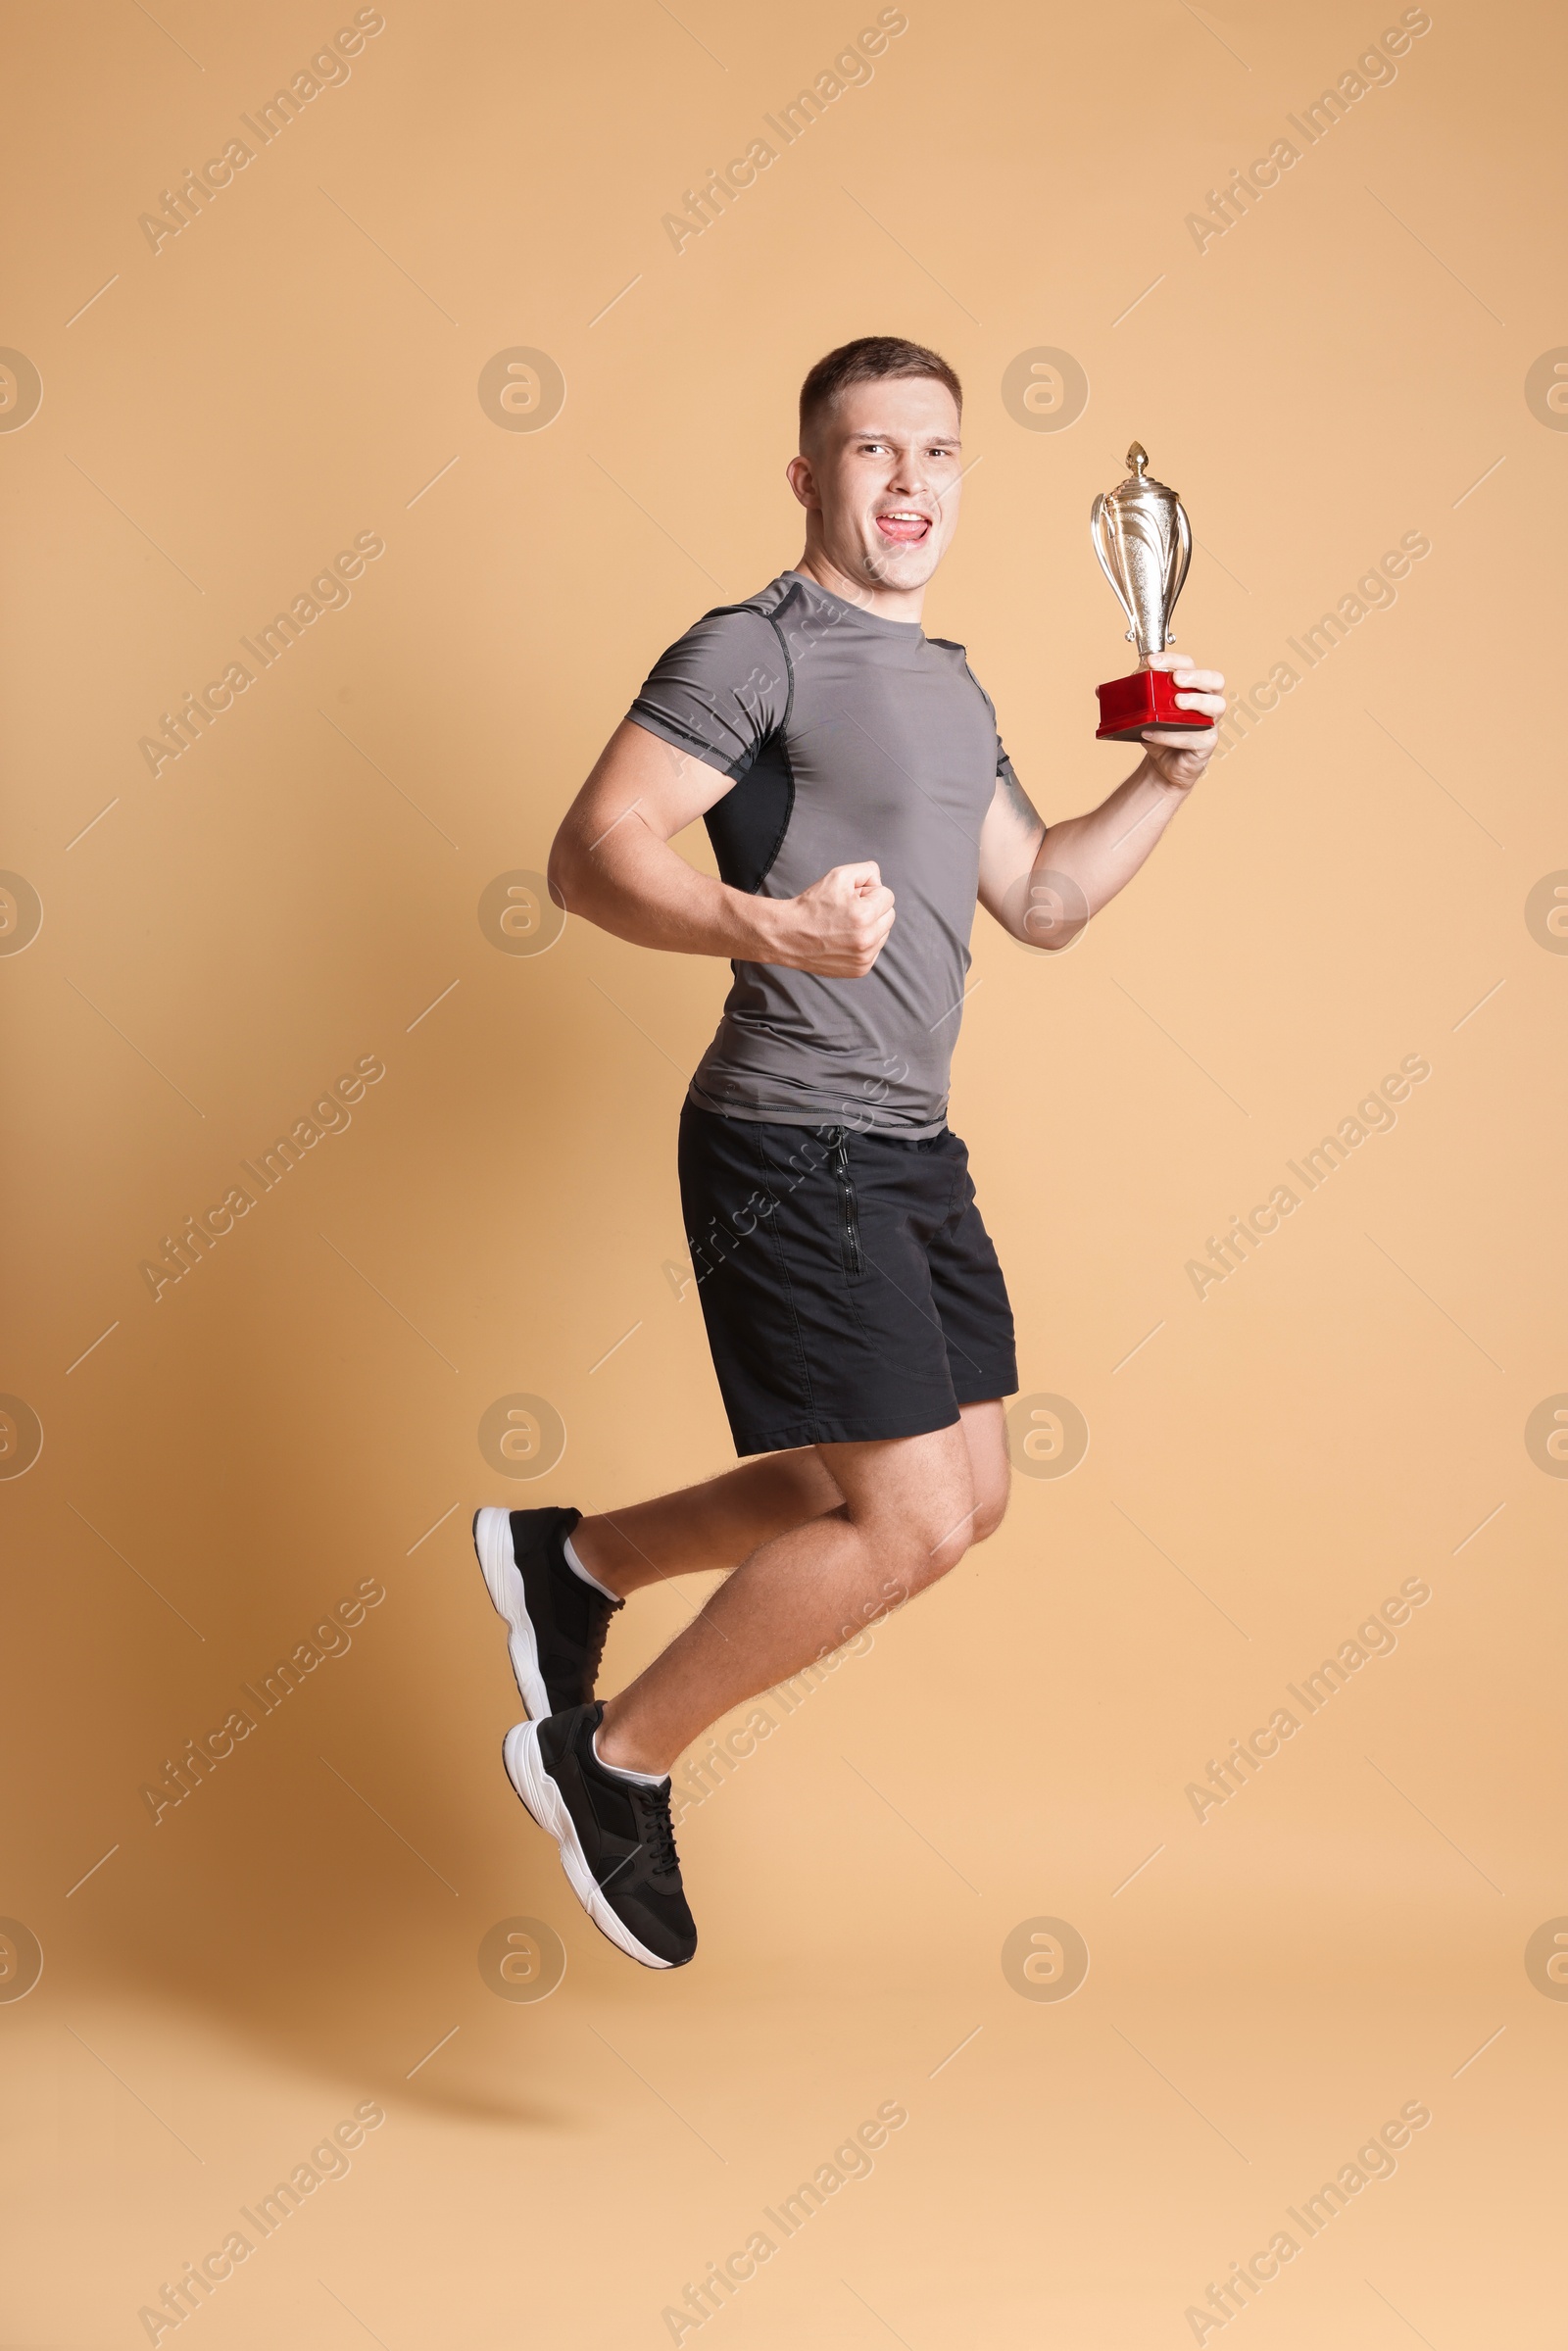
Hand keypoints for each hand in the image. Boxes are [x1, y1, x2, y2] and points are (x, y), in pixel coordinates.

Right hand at [769, 861, 895, 975]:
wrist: (788, 935)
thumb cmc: (812, 905)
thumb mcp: (838, 875)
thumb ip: (867, 870)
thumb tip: (880, 881)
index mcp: (864, 916)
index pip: (888, 896)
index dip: (869, 892)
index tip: (852, 897)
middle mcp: (867, 940)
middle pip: (889, 915)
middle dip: (873, 909)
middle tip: (848, 910)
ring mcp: (864, 958)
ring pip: (883, 934)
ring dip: (870, 927)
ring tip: (844, 925)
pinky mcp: (859, 970)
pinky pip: (874, 950)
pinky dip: (864, 944)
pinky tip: (845, 939)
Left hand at [1139, 648, 1225, 789]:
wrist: (1163, 765)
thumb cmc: (1159, 732)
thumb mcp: (1142, 712)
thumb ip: (1128, 699)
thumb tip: (1101, 690)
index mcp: (1192, 687)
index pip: (1190, 665)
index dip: (1174, 659)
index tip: (1151, 661)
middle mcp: (1207, 701)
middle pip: (1215, 680)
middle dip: (1196, 676)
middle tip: (1176, 679)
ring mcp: (1209, 722)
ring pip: (1216, 705)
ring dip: (1196, 701)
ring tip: (1177, 702)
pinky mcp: (1206, 744)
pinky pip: (1193, 737)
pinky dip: (1170, 735)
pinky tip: (1151, 732)